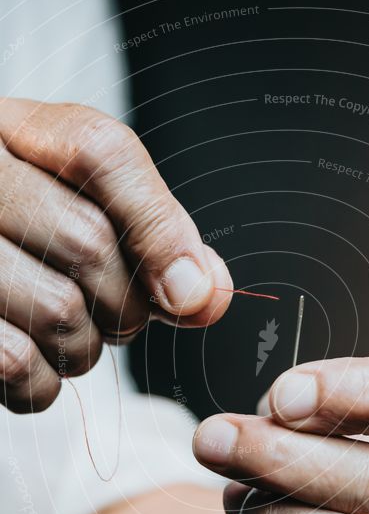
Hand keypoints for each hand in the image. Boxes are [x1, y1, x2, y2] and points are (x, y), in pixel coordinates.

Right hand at [0, 98, 232, 411]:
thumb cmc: (20, 236)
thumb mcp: (81, 207)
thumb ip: (151, 233)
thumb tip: (205, 291)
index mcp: (14, 132)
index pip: (101, 152)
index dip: (158, 228)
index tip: (190, 291)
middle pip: (90, 241)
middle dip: (126, 304)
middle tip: (114, 315)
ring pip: (59, 310)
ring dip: (85, 346)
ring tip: (67, 333)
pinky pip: (17, 362)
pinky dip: (41, 382)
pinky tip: (32, 359)